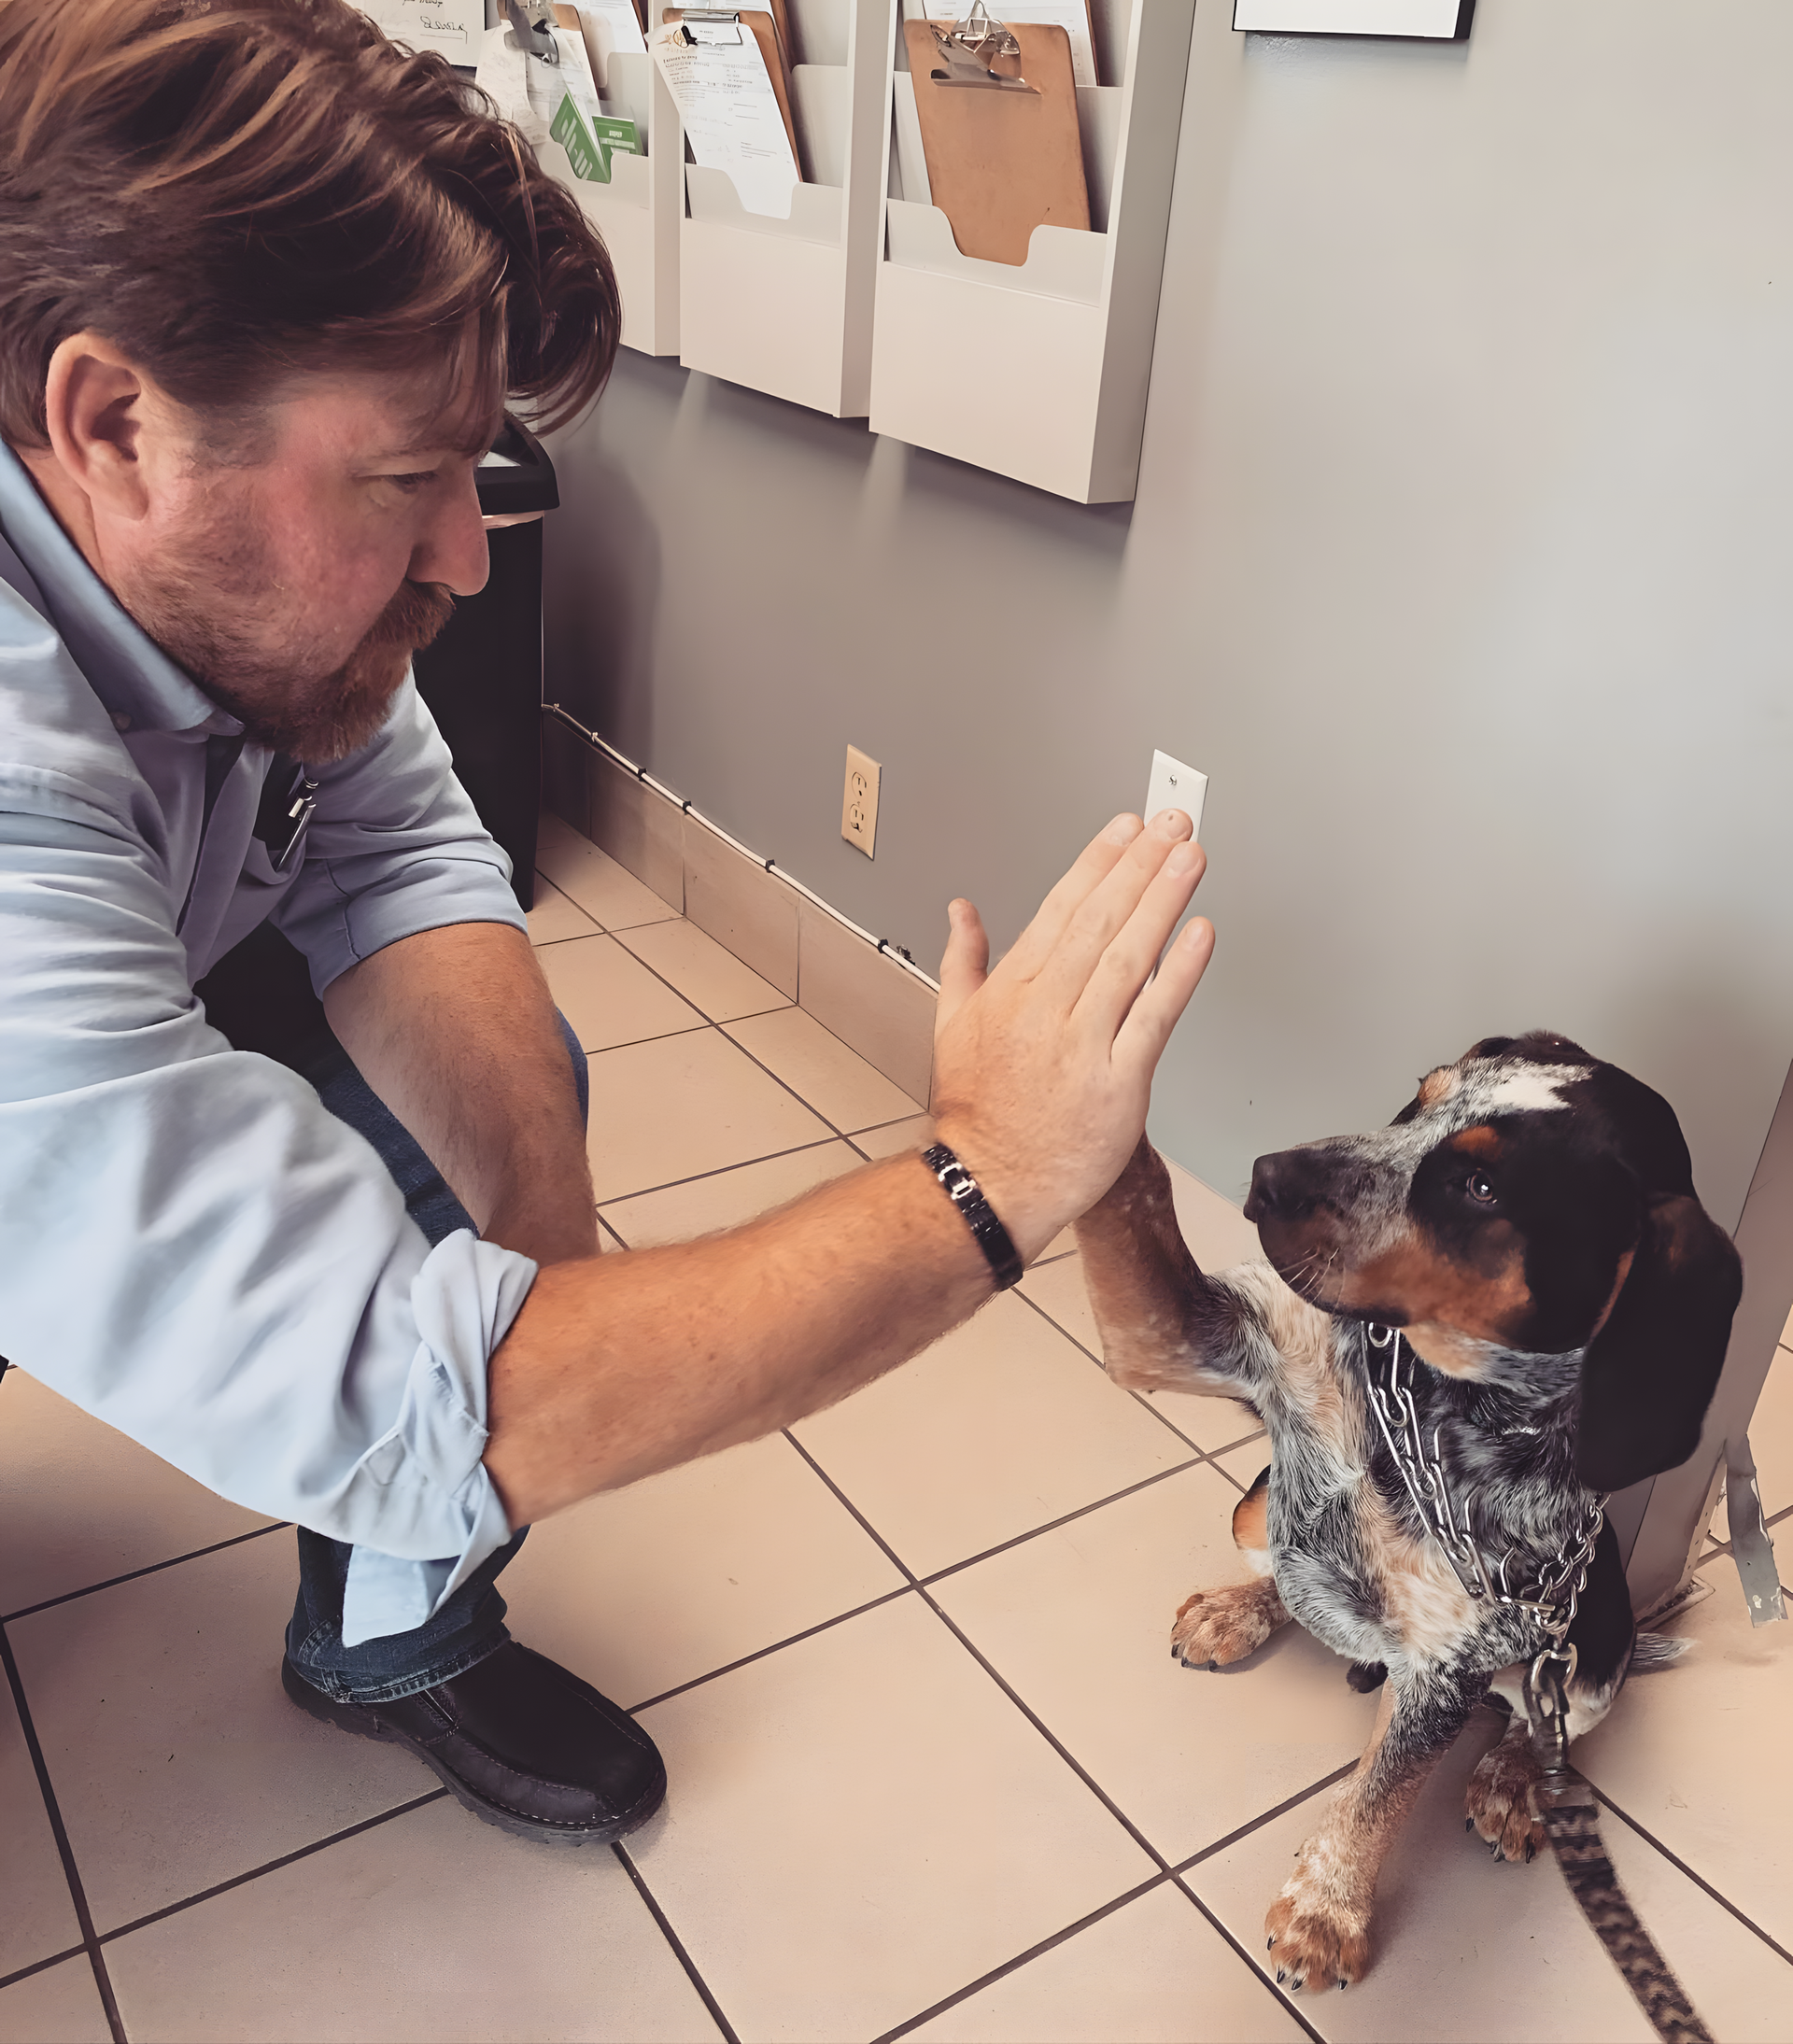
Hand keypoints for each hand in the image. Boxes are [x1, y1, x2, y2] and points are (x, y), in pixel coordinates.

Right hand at [928, 810, 1212, 1261]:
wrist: (986, 1185)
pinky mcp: (1118, 1084)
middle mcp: (1045, 1010)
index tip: (1127, 828)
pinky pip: (1153, 1018)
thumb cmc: (974, 1113)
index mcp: (1009, 990)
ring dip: (1161, 900)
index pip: (1060, 908)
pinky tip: (1199, 934)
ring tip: (1189, 857)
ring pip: (1128, 958)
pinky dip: (1178, 973)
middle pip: (1099, 921)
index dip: (1098, 862)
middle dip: (1139, 865)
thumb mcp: (950, 1026)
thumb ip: (963, 960)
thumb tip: (962, 910)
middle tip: (1173, 823)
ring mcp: (1083, 1045)